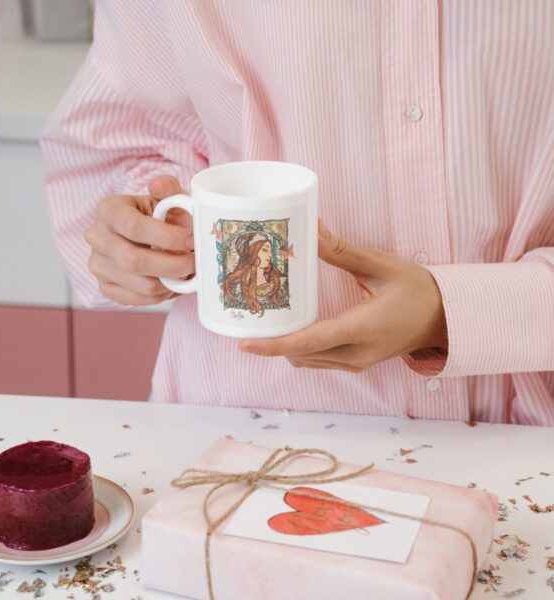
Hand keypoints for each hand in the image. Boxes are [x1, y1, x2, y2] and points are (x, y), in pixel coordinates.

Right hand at [85, 175, 193, 305]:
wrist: (146, 236)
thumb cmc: (160, 216)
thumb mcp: (166, 198)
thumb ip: (168, 188)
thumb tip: (158, 185)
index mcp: (108, 209)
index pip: (134, 227)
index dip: (167, 237)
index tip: (192, 240)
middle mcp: (96, 237)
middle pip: (134, 260)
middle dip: (173, 265)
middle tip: (195, 263)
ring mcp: (97, 265)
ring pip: (141, 285)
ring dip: (172, 282)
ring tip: (187, 272)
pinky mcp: (105, 288)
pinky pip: (139, 300)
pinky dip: (162, 295)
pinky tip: (173, 283)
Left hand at [239, 222, 447, 372]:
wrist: (445, 318)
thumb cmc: (418, 289)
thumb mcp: (381, 266)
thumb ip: (342, 252)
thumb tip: (311, 229)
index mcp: (363, 328)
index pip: (310, 342)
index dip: (274, 345)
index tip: (245, 344)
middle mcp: (357, 354)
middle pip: (301, 354)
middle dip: (271, 342)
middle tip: (247, 320)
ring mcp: (356, 363)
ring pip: (307, 360)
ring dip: (284, 346)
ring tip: (264, 322)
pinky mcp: (355, 363)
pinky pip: (318, 360)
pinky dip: (299, 348)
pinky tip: (290, 329)